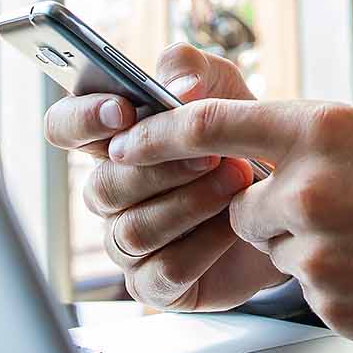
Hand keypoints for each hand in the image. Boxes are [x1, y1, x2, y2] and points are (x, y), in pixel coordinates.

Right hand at [42, 43, 288, 310]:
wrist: (288, 195)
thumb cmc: (240, 136)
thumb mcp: (224, 87)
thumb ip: (192, 69)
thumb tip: (177, 86)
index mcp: (111, 140)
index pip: (64, 127)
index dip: (83, 120)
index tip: (124, 111)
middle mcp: (111, 192)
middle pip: (102, 187)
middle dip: (160, 169)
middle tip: (212, 153)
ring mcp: (127, 242)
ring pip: (133, 232)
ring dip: (188, 205)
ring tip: (235, 183)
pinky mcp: (156, 283)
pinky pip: (162, 272)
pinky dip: (202, 248)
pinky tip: (234, 226)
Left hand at [108, 100, 352, 352]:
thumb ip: (316, 149)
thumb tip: (257, 157)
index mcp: (325, 128)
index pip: (212, 123)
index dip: (160, 137)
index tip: (125, 143)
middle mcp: (311, 184)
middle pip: (245, 207)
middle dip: (278, 216)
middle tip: (350, 216)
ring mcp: (317, 249)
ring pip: (276, 254)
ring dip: (310, 254)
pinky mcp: (331, 303)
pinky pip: (308, 295)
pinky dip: (340, 290)